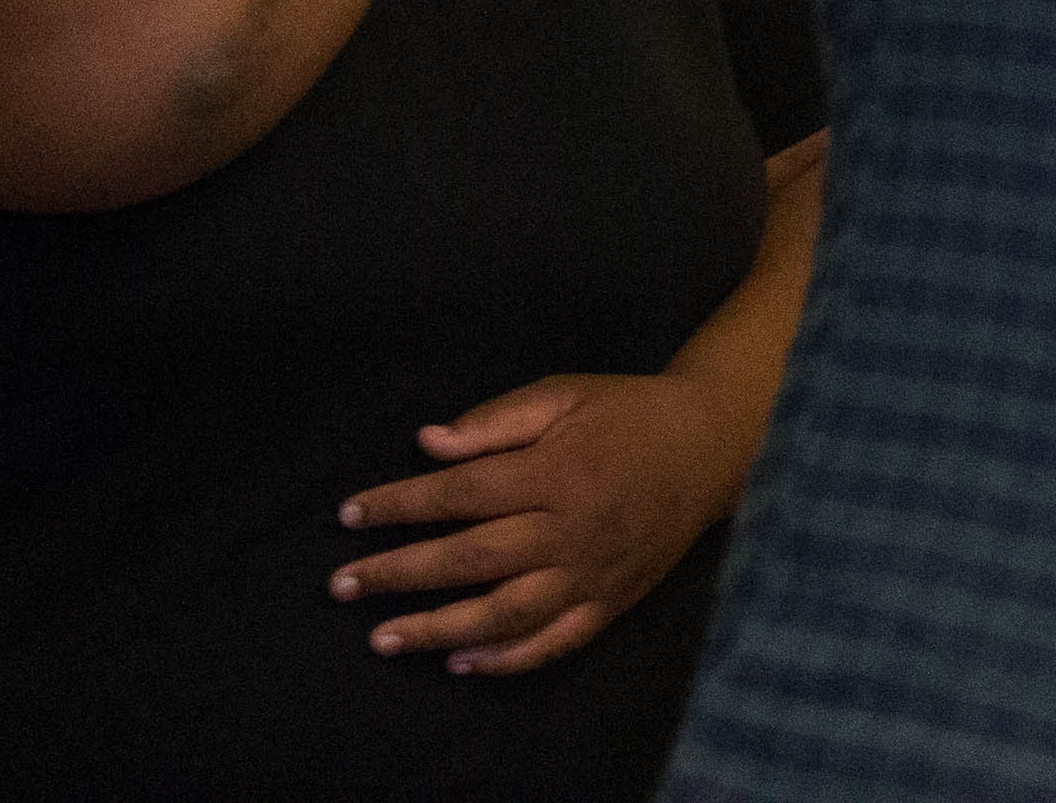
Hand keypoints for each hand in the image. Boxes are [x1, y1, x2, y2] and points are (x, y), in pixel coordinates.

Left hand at [331, 370, 734, 670]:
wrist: (713, 445)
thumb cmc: (628, 413)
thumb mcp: (566, 395)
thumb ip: (496, 421)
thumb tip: (427, 443)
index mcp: (558, 470)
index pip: (461, 493)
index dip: (400, 505)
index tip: (349, 514)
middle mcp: (572, 528)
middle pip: (471, 559)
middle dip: (398, 572)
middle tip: (341, 586)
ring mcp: (594, 571)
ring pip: (505, 612)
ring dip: (437, 628)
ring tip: (382, 638)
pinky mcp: (613, 599)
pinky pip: (556, 640)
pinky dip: (507, 658)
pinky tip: (460, 661)